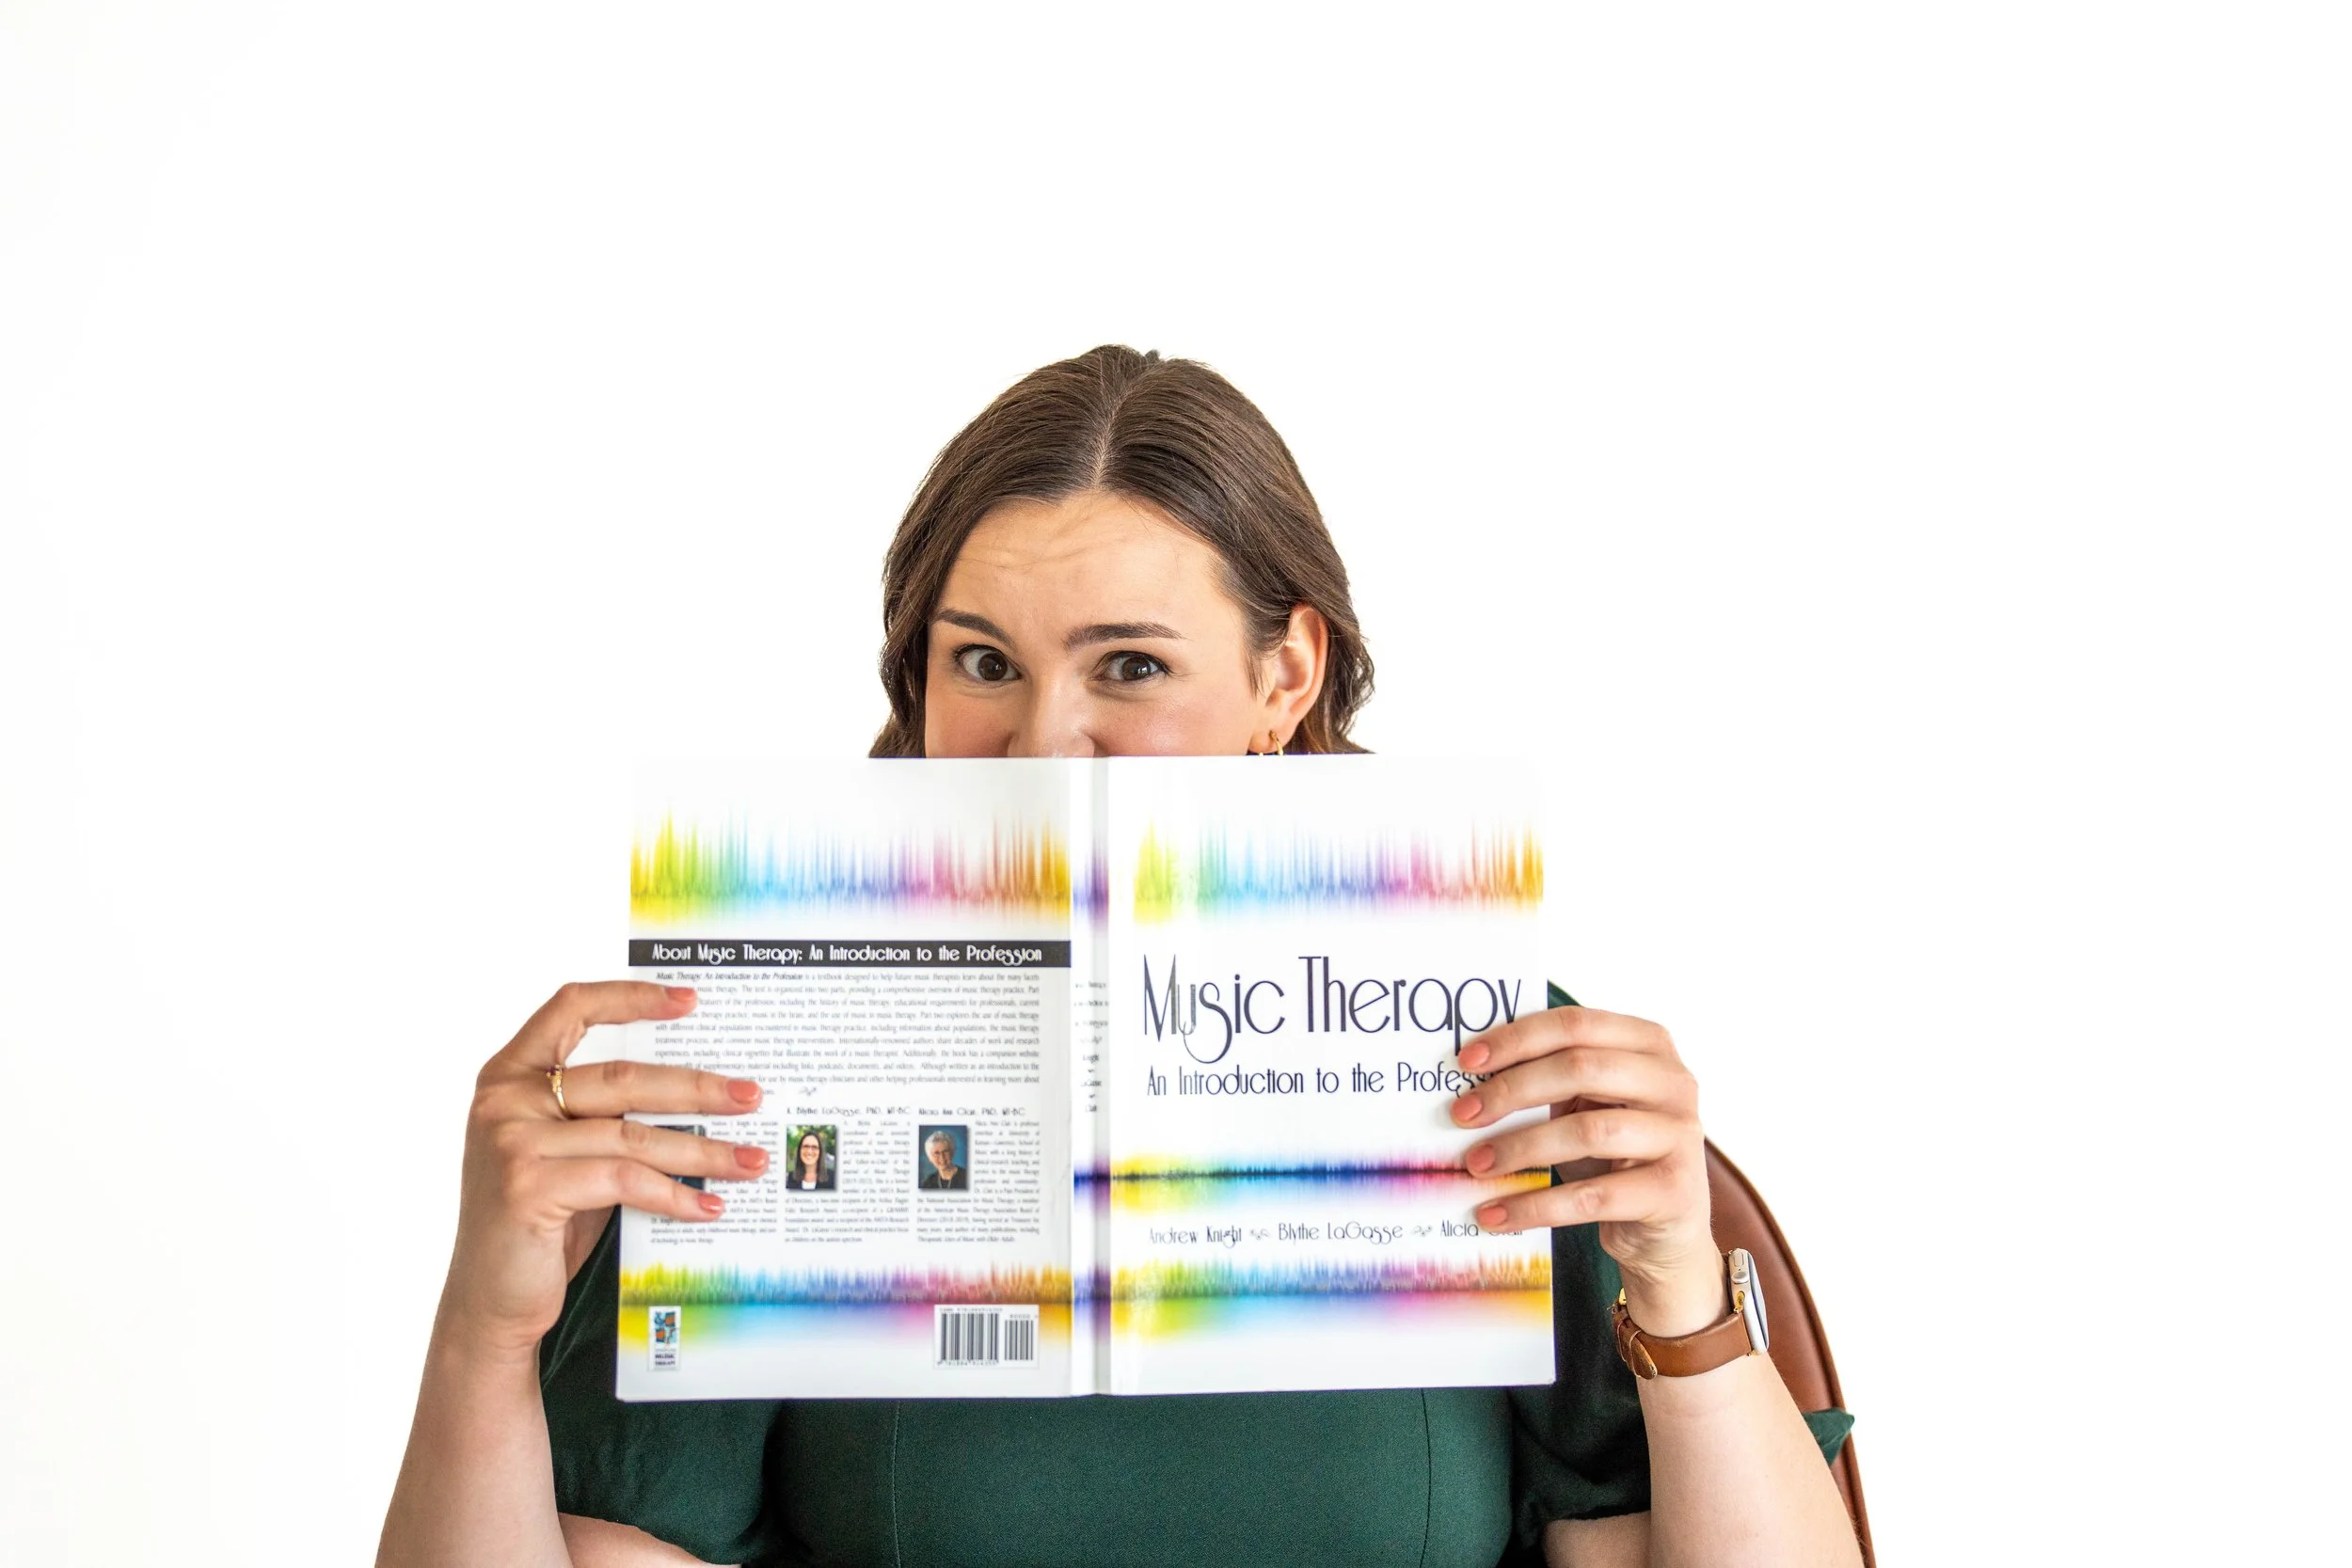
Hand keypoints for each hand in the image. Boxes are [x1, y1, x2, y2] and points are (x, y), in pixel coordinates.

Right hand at [440, 981, 770, 1359]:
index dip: (630, 997)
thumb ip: (604, 1119)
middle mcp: (504, 1100)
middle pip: (622, 1078)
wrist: (491, 1302)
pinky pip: (624, 1180)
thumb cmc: (539, 1224)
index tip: (690, 999)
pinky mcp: (529, 1187)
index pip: (569, 1009)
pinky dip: (675, 1194)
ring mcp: (512, 1142)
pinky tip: (709, 1205)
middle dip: (697, 1088)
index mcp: (508, 1075)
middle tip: (751, 1097)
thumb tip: (699, 1096)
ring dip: (702, 1150)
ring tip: (749, 1161)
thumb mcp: (567, 1155)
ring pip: (632, 1135)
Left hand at [1450, 1005, 1723, 1336]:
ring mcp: (1679, 1136)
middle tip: (1463, 1115)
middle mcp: (1673, 1082)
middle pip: (1580, 1069)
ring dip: (1520, 1148)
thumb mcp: (1590, 1106)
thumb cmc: (1616, 1156)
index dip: (1517, 1039)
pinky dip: (1536, 1205)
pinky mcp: (1673, 1192)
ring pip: (1587, 1132)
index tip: (1466, 1062)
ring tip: (1476, 1164)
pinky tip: (1496, 1213)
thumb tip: (1471, 1076)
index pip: (1575, 1025)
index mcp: (1649, 1044)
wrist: (1665, 1232)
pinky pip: (1592, 1197)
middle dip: (1512, 1090)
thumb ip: (1550, 1079)